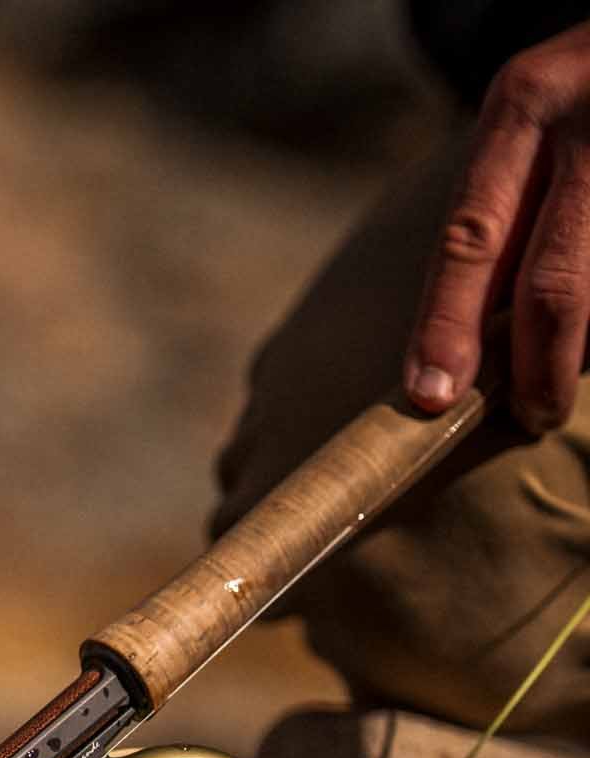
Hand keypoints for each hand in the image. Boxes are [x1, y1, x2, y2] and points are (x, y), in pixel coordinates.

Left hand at [407, 21, 589, 431]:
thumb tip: (468, 338)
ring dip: (587, 342)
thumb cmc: (581, 93)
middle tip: (531, 415)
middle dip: (538, 366)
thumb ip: (500, 210)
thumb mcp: (529, 117)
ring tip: (564, 367)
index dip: (447, 325)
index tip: (432, 394)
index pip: (470, 238)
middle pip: (550, 282)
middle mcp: (586, 124)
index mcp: (523, 105)